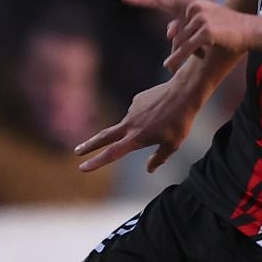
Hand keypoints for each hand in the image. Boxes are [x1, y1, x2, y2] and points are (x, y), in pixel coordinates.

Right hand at [74, 78, 199, 174]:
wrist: (184, 92)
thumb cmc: (180, 121)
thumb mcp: (173, 144)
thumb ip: (159, 158)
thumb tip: (149, 169)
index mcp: (136, 138)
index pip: (112, 153)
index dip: (96, 162)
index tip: (82, 167)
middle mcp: (130, 124)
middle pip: (104, 137)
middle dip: (89, 145)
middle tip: (77, 151)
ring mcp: (132, 110)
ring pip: (132, 124)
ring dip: (142, 127)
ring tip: (165, 122)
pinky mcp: (137, 100)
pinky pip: (140, 112)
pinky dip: (147, 116)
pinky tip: (162, 112)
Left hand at [122, 0, 256, 72]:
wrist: (248, 31)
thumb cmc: (224, 29)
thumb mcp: (200, 27)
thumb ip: (181, 28)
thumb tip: (168, 33)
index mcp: (189, 2)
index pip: (161, 2)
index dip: (141, 0)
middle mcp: (192, 6)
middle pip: (172, 35)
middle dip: (180, 48)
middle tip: (197, 51)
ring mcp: (199, 17)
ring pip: (179, 44)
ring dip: (188, 53)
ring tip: (208, 49)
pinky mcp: (205, 30)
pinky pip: (185, 49)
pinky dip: (178, 59)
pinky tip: (169, 66)